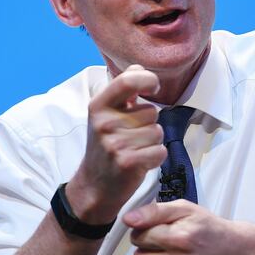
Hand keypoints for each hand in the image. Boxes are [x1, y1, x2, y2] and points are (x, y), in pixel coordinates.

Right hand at [67, 64, 165, 223]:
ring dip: (152, 142)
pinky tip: (140, 162)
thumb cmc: (106, 145)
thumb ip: (123, 90)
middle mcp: (104, 122)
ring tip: (134, 150)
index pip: (128, 81)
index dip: (147, 79)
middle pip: (151, 112)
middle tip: (130, 137)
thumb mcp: (106, 115)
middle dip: (148, 124)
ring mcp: (115, 143)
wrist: (94, 186)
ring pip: (158, 132)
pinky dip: (156, 158)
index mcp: (98, 105)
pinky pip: (160, 151)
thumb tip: (140, 68)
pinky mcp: (128, 162)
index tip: (152, 87)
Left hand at [123, 200, 254, 254]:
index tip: (157, 230)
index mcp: (181, 238)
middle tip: (166, 243)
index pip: (139, 237)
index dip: (145, 231)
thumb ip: (154, 211)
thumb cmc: (211, 230)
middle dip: (148, 248)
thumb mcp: (186, 209)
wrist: (238, 253)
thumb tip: (129, 219)